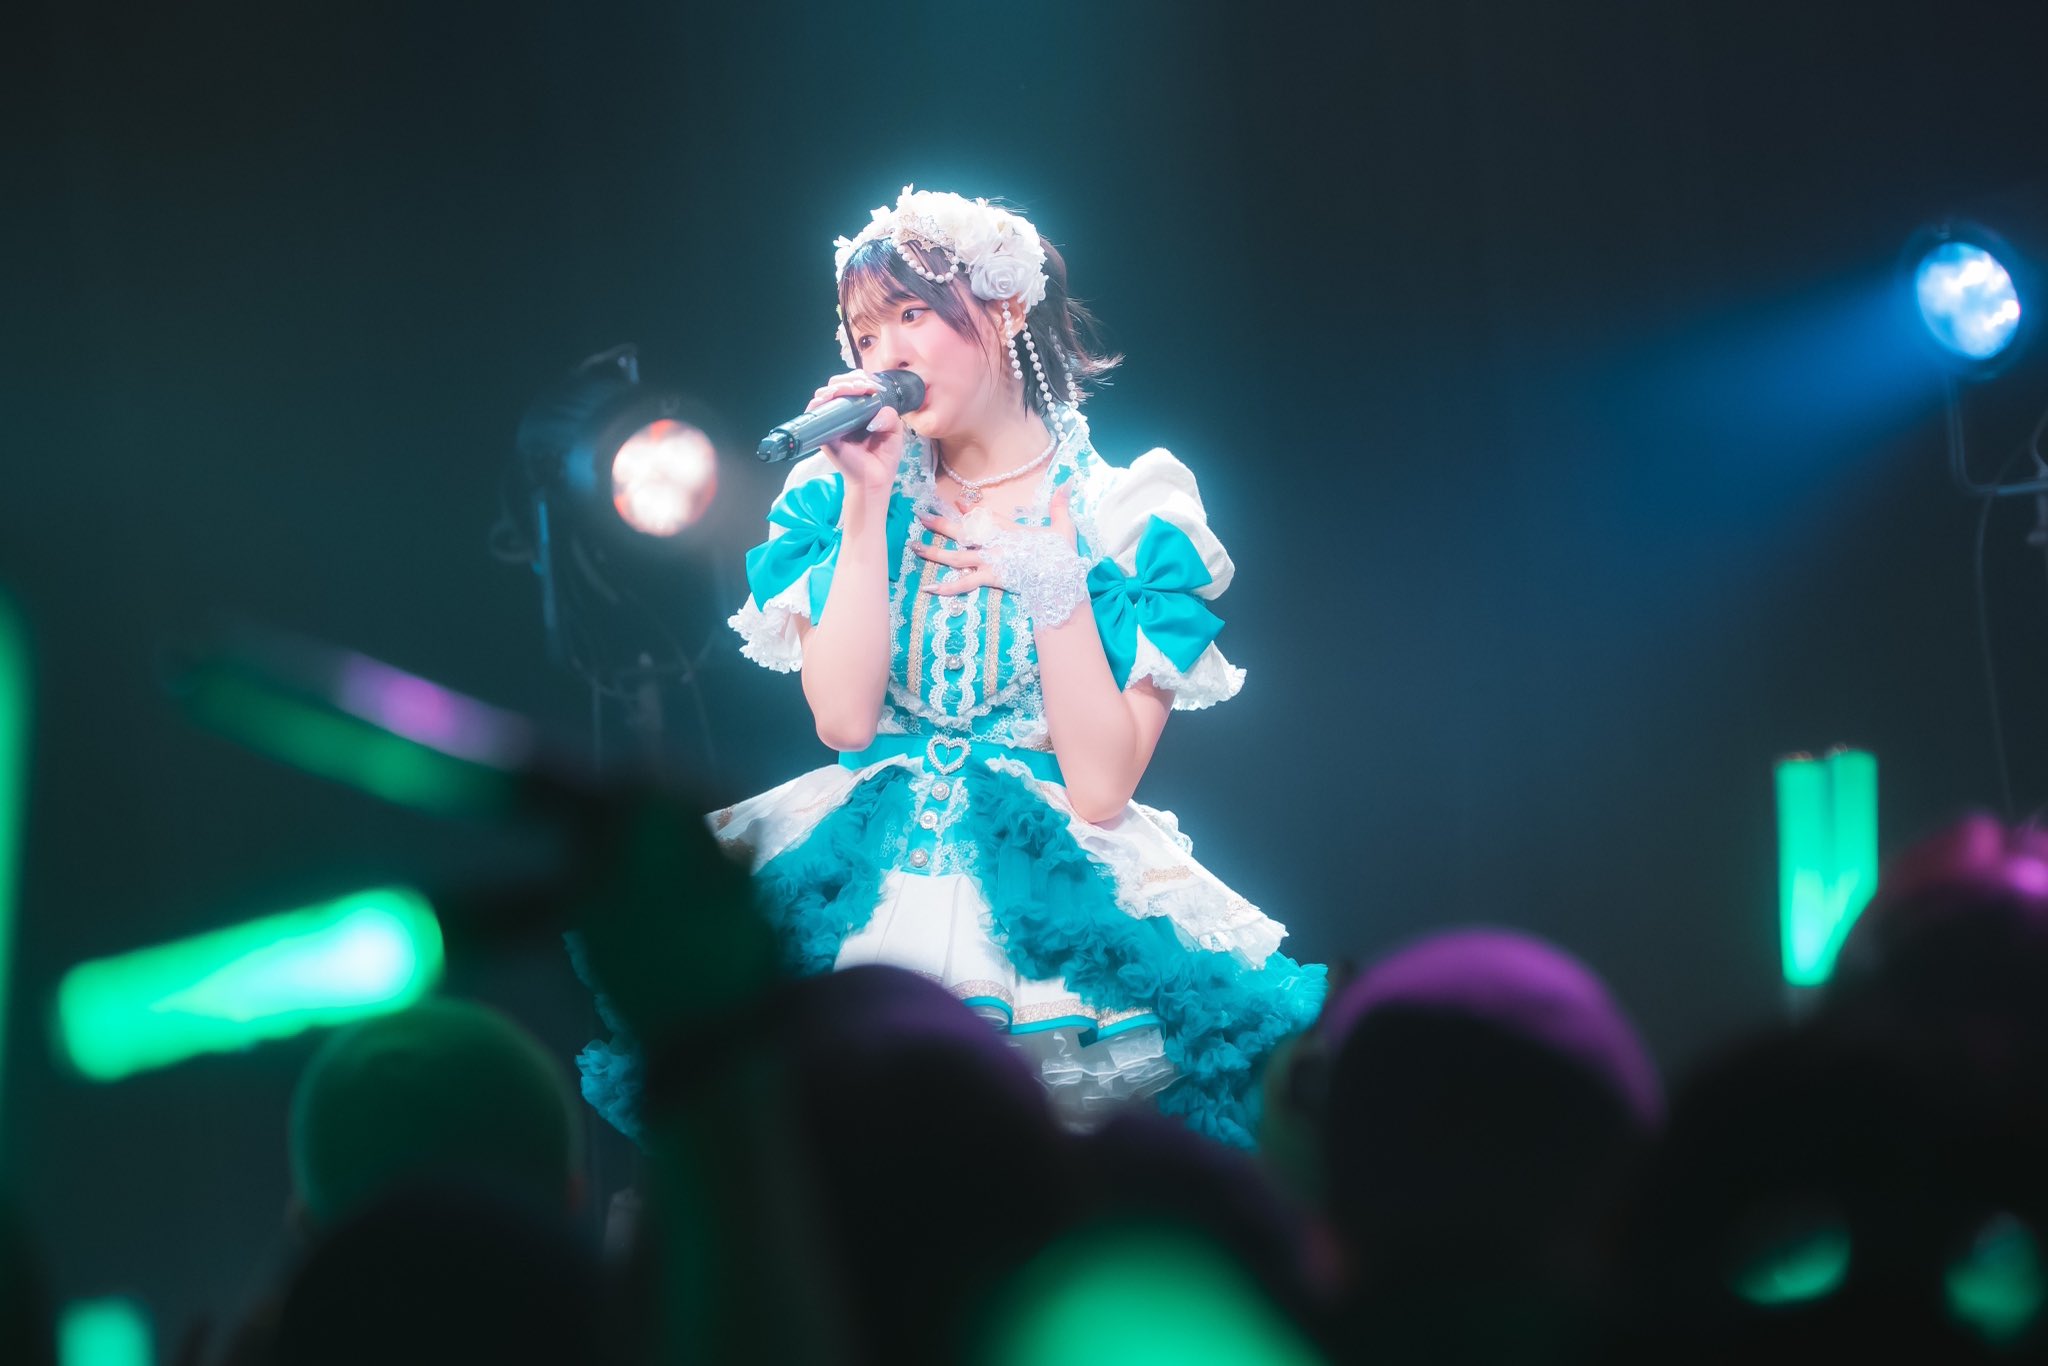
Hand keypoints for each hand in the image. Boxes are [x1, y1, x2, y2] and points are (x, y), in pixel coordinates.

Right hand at [807, 371, 900, 498]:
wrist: (875, 480)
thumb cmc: (884, 457)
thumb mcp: (894, 431)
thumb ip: (889, 415)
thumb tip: (874, 407)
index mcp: (859, 411)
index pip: (854, 385)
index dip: (861, 379)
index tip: (872, 385)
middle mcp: (843, 414)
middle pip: (838, 385)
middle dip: (850, 380)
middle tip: (863, 387)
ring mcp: (832, 423)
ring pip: (826, 393)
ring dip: (839, 386)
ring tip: (854, 390)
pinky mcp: (824, 433)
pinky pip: (816, 411)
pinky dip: (821, 400)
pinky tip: (833, 396)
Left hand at [912, 484, 1078, 595]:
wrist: (1061, 579)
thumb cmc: (1062, 554)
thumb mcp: (1063, 527)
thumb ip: (1060, 505)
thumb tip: (1067, 483)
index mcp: (1009, 530)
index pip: (985, 516)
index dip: (969, 508)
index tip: (956, 501)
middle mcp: (994, 543)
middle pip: (962, 532)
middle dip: (940, 524)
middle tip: (920, 517)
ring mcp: (990, 561)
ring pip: (956, 556)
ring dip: (933, 552)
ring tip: (914, 547)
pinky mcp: (990, 578)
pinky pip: (964, 583)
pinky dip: (947, 587)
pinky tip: (930, 588)